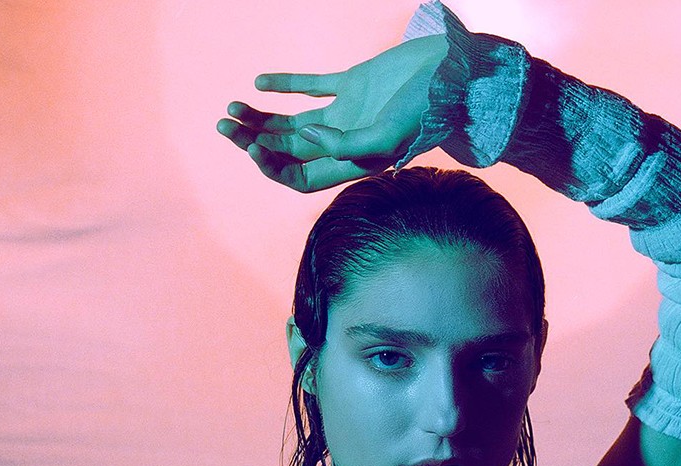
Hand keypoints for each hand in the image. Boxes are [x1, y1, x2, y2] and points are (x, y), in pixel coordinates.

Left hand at [217, 35, 446, 192]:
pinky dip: (285, 84)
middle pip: (289, 151)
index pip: (302, 178)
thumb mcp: (388, 134)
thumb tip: (304, 139)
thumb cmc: (428, 108)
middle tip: (224, 125)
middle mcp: (347, 142)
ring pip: (294, 122)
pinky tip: (259, 83)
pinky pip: (312, 86)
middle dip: (254, 141)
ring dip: (261, 118)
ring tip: (231, 109)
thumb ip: (345, 143)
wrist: (456, 72)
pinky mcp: (354, 83)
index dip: (273, 169)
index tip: (251, 149)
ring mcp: (349, 112)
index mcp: (354, 163)